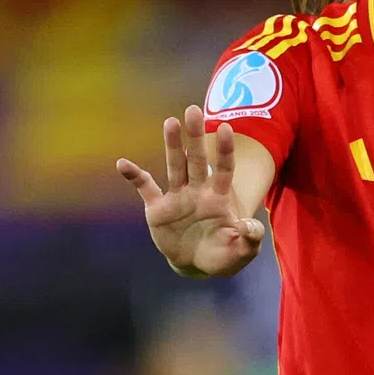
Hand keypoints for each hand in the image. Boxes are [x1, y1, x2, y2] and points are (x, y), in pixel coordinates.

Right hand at [117, 105, 263, 277]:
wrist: (196, 263)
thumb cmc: (223, 254)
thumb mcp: (242, 252)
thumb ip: (250, 239)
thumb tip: (248, 226)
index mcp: (219, 198)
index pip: (225, 169)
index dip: (225, 150)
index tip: (227, 128)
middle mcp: (198, 191)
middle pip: (197, 160)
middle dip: (195, 136)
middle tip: (193, 110)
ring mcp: (177, 198)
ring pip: (175, 166)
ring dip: (172, 145)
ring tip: (170, 122)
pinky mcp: (157, 209)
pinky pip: (145, 188)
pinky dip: (134, 176)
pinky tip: (123, 163)